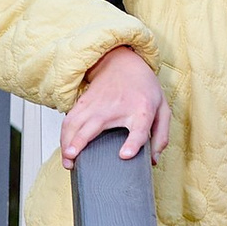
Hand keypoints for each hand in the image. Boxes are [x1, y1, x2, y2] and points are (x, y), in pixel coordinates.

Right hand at [61, 48, 170, 164]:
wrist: (123, 63)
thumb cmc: (143, 88)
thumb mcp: (162, 109)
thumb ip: (161, 136)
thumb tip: (153, 160)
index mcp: (141, 111)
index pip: (138, 129)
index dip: (132, 143)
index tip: (124, 155)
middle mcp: (116, 107)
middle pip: (94, 125)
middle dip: (80, 142)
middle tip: (73, 160)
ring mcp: (97, 104)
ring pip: (75, 124)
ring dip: (67, 143)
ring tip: (67, 162)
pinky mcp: (83, 103)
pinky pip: (69, 121)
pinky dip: (64, 136)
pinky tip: (65, 150)